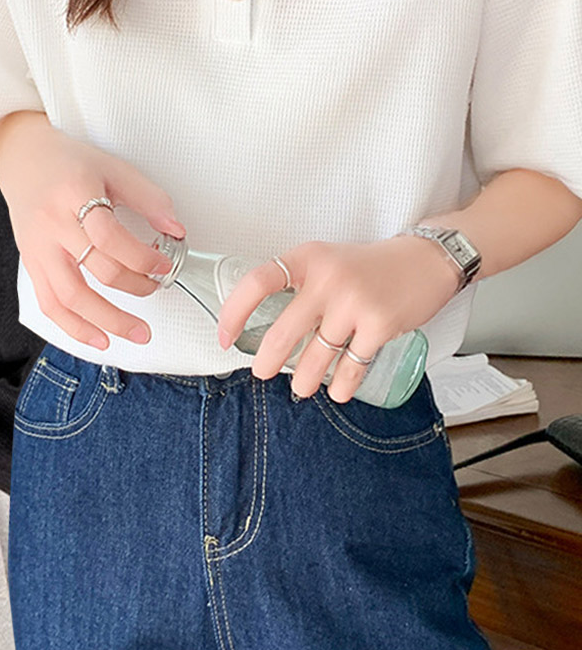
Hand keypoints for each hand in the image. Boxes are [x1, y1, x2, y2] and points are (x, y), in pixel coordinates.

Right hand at [0, 111, 185, 349]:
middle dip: (135, 287)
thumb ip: (148, 197)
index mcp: (74, 194)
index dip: (142, 257)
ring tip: (138, 333)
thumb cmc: (70, 163)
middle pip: (96, 271)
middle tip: (157, 288)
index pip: (110, 237)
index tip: (165, 263)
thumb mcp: (113, 167)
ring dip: (107, 321)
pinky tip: (100, 339)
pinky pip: (49, 305)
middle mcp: (52, 225)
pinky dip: (75, 328)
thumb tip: (176, 231)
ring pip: (70, 297)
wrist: (23, 160)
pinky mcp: (30, 264)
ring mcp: (37, 248)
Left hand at [216, 237, 458, 402]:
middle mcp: (328, 279)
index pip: (257, 282)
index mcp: (307, 258)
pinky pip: (352, 364)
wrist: (425, 260)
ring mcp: (354, 303)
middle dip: (268, 361)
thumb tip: (263, 321)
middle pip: (283, 331)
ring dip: (305, 380)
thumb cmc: (368, 265)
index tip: (225, 335)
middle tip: (262, 372)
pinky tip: (338, 391)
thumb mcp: (326, 259)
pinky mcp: (380, 325)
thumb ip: (298, 284)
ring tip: (301, 388)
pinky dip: (343, 384)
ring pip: (316, 355)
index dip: (234, 312)